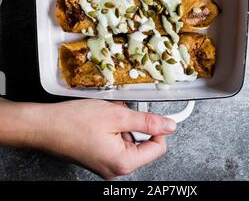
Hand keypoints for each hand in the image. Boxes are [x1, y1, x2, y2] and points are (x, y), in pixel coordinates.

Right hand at [26, 99, 175, 178]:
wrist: (44, 126)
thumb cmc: (73, 122)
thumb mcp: (116, 115)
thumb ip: (146, 121)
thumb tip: (169, 125)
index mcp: (123, 163)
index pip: (158, 148)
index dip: (156, 128)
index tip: (151, 113)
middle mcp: (116, 169)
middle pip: (143, 143)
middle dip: (133, 123)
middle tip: (118, 112)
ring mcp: (106, 165)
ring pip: (128, 139)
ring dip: (121, 123)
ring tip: (105, 115)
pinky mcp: (99, 158)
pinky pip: (116, 141)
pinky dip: (112, 127)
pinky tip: (99, 120)